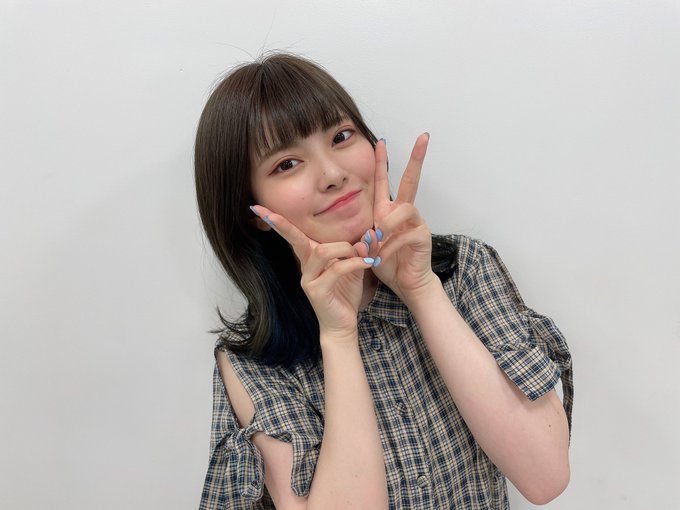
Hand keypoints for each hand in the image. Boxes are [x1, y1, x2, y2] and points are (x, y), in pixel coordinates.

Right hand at [250, 205, 372, 338]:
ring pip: (320, 252)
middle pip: (296, 240)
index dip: (279, 223)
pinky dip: (353, 263)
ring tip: (360, 253)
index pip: (294, 237)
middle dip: (283, 226)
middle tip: (268, 214)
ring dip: (344, 248)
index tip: (259, 208)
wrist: (343, 325)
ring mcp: (309, 280)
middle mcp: (305, 268)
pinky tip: (367, 263)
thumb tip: (369, 235)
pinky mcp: (317, 292)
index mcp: (311, 260)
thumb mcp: (355, 269)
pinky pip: (335, 269)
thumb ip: (360, 251)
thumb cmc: (345, 296)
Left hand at [365, 134, 436, 302]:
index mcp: (388, 211)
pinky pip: (404, 234)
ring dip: (387, 226)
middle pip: (412, 179)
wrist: (406, 284)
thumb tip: (366, 236)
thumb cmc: (388, 264)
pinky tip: (382, 258)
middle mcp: (404, 213)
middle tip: (423, 137)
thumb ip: (365, 238)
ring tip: (377, 243)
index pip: (385, 181)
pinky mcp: (422, 236)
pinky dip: (390, 247)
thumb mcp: (369, 249)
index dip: (382, 161)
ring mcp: (416, 223)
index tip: (381, 141)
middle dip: (417, 158)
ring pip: (404, 209)